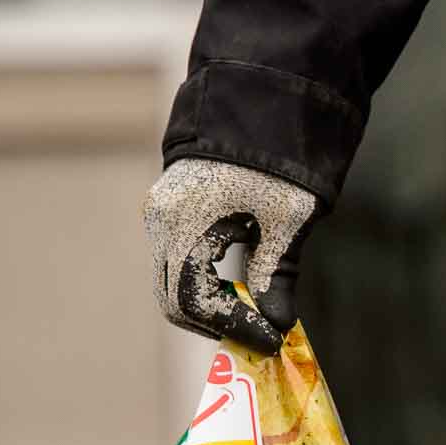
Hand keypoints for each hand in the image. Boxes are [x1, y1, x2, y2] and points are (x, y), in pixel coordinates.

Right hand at [144, 158, 317, 353]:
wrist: (260, 105)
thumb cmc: (277, 158)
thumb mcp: (286, 219)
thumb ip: (278, 273)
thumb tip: (278, 324)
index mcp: (183, 220)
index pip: (193, 298)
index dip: (232, 326)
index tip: (272, 339)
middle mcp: (160, 221)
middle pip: (174, 299)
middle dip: (219, 324)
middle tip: (265, 336)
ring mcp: (159, 218)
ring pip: (173, 286)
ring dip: (213, 310)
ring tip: (259, 319)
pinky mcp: (168, 216)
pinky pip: (178, 266)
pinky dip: (207, 288)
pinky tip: (243, 295)